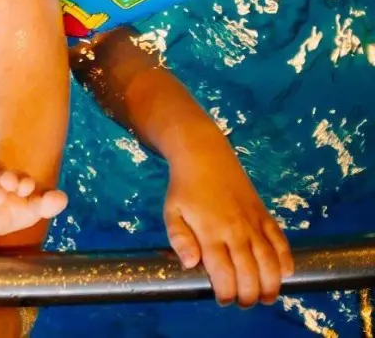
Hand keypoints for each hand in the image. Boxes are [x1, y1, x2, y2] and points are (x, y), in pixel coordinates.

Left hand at [164, 143, 293, 306]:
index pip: (223, 272)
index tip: (223, 300)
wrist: (205, 156)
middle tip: (245, 303)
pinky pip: (281, 241)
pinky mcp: (265, 215)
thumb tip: (190, 265)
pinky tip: (286, 273)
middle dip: (249, 294)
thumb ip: (180, 239)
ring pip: (270, 261)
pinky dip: (286, 259)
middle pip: (250, 272)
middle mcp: (236, 231)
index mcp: (210, 233)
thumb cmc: (185, 188)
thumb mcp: (172, 213)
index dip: (225, 292)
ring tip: (268, 298)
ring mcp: (254, 223)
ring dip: (272, 283)